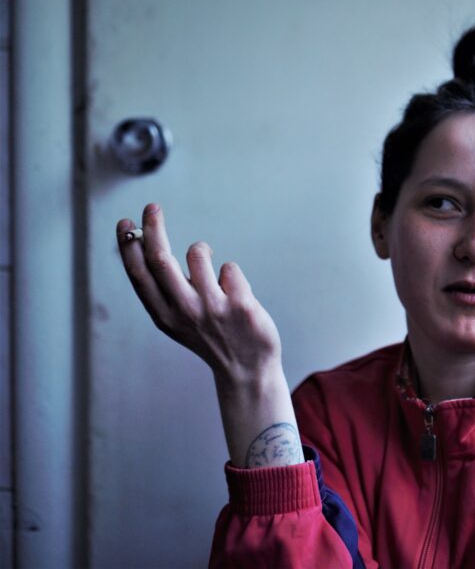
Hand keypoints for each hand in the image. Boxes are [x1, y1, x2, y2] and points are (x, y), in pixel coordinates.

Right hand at [116, 203, 280, 386]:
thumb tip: (149, 244)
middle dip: (153, 227)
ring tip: (212, 273)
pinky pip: (230, 268)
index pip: (139, 275)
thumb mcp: (178, 321)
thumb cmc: (211, 337)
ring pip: (198, 253)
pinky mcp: (240, 304)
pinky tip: (236, 296)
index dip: (129, 246)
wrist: (246, 370)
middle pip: (161, 258)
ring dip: (203, 251)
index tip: (125, 222)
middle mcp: (184, 311)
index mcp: (164, 316)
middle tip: (152, 207)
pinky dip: (231, 275)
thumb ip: (165, 291)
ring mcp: (213, 307)